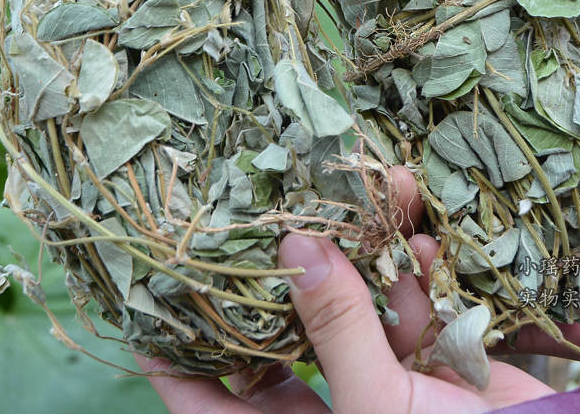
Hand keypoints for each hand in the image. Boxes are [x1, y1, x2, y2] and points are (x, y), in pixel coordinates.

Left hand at [139, 167, 553, 412]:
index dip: (174, 353)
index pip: (211, 403)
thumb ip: (335, 329)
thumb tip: (294, 248)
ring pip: (353, 300)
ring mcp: (385, 374)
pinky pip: (411, 297)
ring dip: (363, 249)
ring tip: (366, 189)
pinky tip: (426, 234)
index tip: (144, 293)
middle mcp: (333, 403)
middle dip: (282, 266)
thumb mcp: (383, 409)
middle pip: (284, 330)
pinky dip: (418, 266)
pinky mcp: (435, 351)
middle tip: (253, 206)